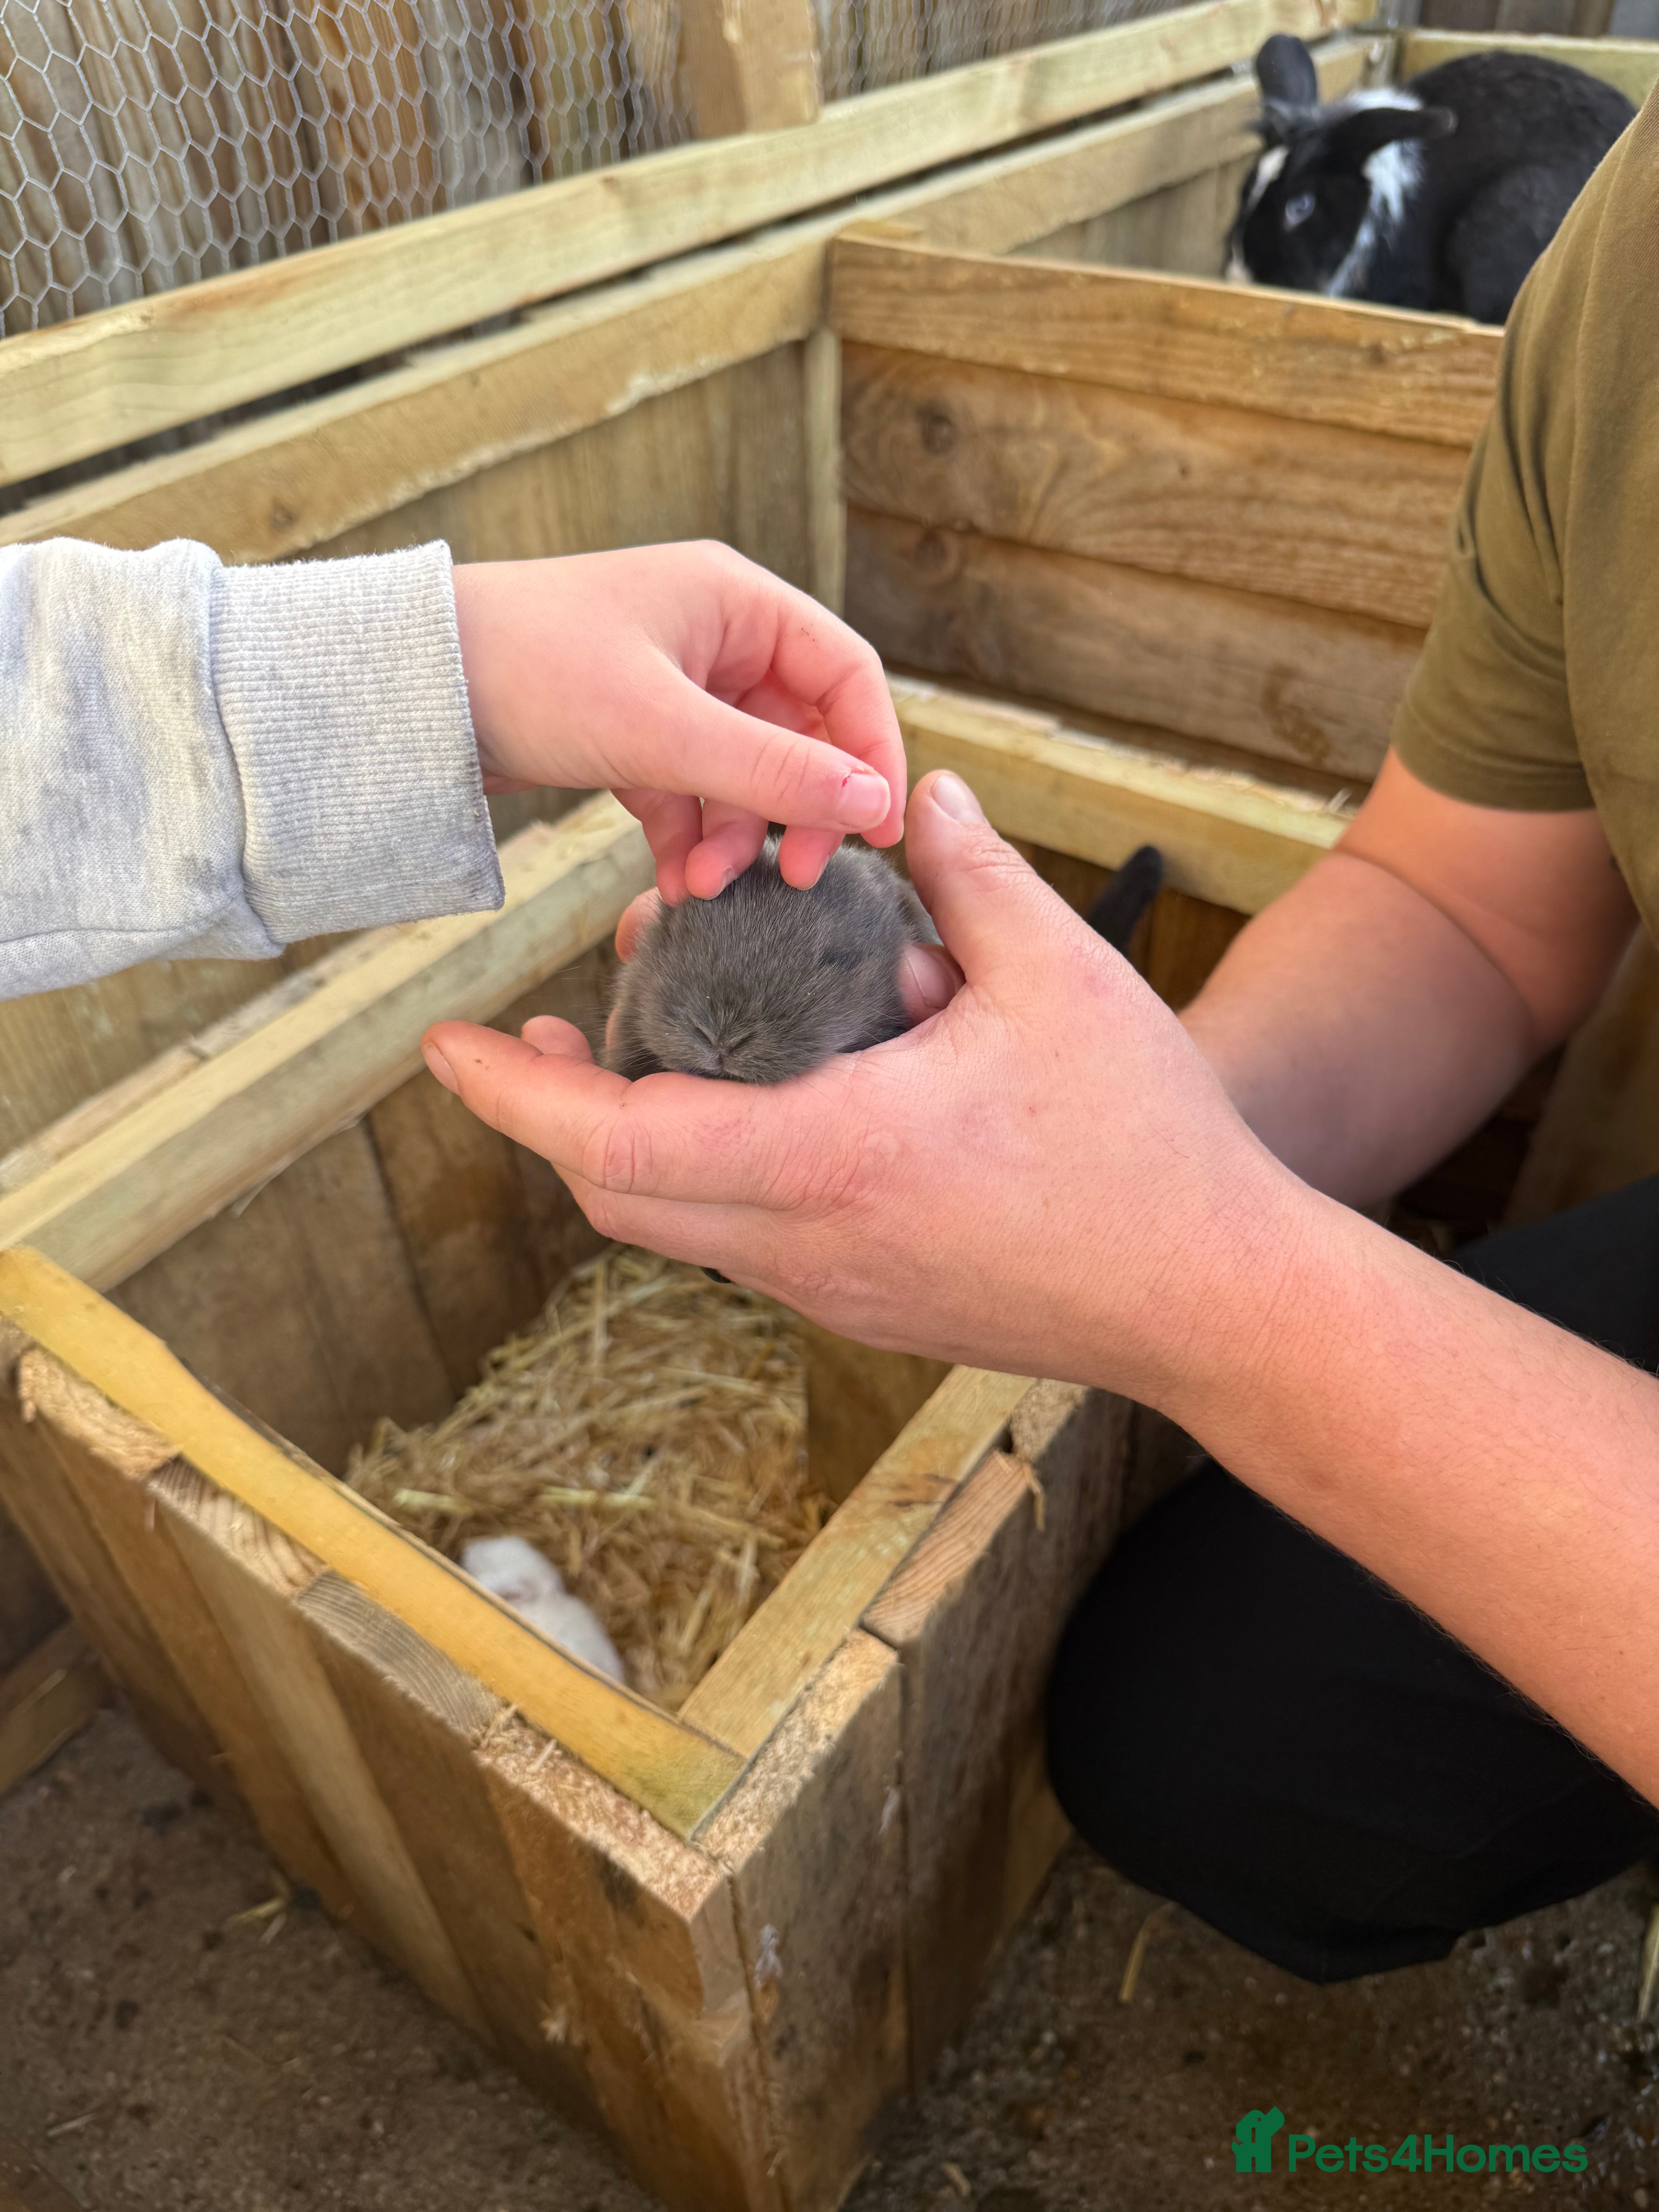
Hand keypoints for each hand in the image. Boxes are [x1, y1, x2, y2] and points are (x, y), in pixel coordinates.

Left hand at [422, 772, 1312, 1409]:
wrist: (1213, 1299)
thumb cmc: (1148, 1147)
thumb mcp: (1063, 980)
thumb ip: (975, 878)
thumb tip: (924, 796)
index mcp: (836, 1157)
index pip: (618, 1141)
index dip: (517, 1092)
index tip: (447, 1041)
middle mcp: (811, 1242)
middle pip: (618, 1196)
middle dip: (554, 1112)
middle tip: (537, 1029)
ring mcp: (834, 1289)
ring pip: (675, 1225)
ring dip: (632, 1139)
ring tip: (646, 1039)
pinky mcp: (866, 1304)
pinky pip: (741, 1242)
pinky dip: (708, 1170)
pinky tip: (759, 1098)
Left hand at [451, 544, 904, 901]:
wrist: (407, 690)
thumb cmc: (526, 667)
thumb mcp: (662, 727)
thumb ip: (772, 770)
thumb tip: (871, 803)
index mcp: (736, 601)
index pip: (845, 676)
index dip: (871, 753)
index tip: (874, 831)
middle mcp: (714, 638)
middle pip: (800, 734)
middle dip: (796, 811)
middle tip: (793, 877)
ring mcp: (673, 689)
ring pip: (744, 775)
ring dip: (737, 837)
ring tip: (706, 886)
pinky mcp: (633, 735)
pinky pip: (690, 795)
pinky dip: (690, 840)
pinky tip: (676, 885)